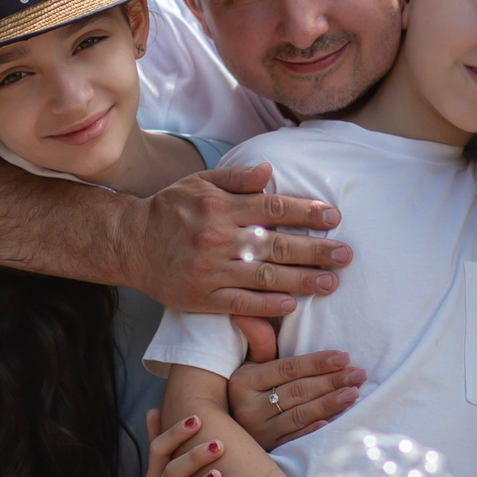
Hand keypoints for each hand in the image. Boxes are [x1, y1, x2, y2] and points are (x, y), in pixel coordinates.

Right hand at [130, 162, 351, 317]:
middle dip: (316, 250)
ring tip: (331, 283)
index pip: (272, 207)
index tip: (333, 218)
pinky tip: (292, 305)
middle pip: (277, 244)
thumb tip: (269, 171)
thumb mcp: (199, 182)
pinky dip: (267, 305)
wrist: (130, 243)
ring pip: (265, 276)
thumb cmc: (170, 210)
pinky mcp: (202, 297)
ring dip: (302, 280)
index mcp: (221, 207)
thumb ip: (236, 177)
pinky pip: (240, 303)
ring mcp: (210, 270)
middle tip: (346, 255)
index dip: (306, 212)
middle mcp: (218, 238)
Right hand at [143, 411, 228, 476]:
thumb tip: (152, 409)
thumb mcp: (167, 470)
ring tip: (219, 476)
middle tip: (218, 444)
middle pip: (171, 473)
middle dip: (194, 457)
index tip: (197, 418)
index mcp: (154, 476)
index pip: (157, 450)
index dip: (175, 433)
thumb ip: (163, 444)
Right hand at [228, 348, 365, 447]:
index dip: (317, 363)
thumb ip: (259, 341)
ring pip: (300, 415)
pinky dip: (314, 430)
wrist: (230, 429)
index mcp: (245, 382)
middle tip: (359, 374)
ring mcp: (259, 432)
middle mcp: (249, 408)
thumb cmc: (248, 390)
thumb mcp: (248, 365)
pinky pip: (296, 439)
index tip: (344, 356)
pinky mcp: (269, 450)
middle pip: (298, 392)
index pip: (288, 369)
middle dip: (331, 382)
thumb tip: (250, 313)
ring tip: (354, 393)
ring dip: (330, 404)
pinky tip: (333, 423)